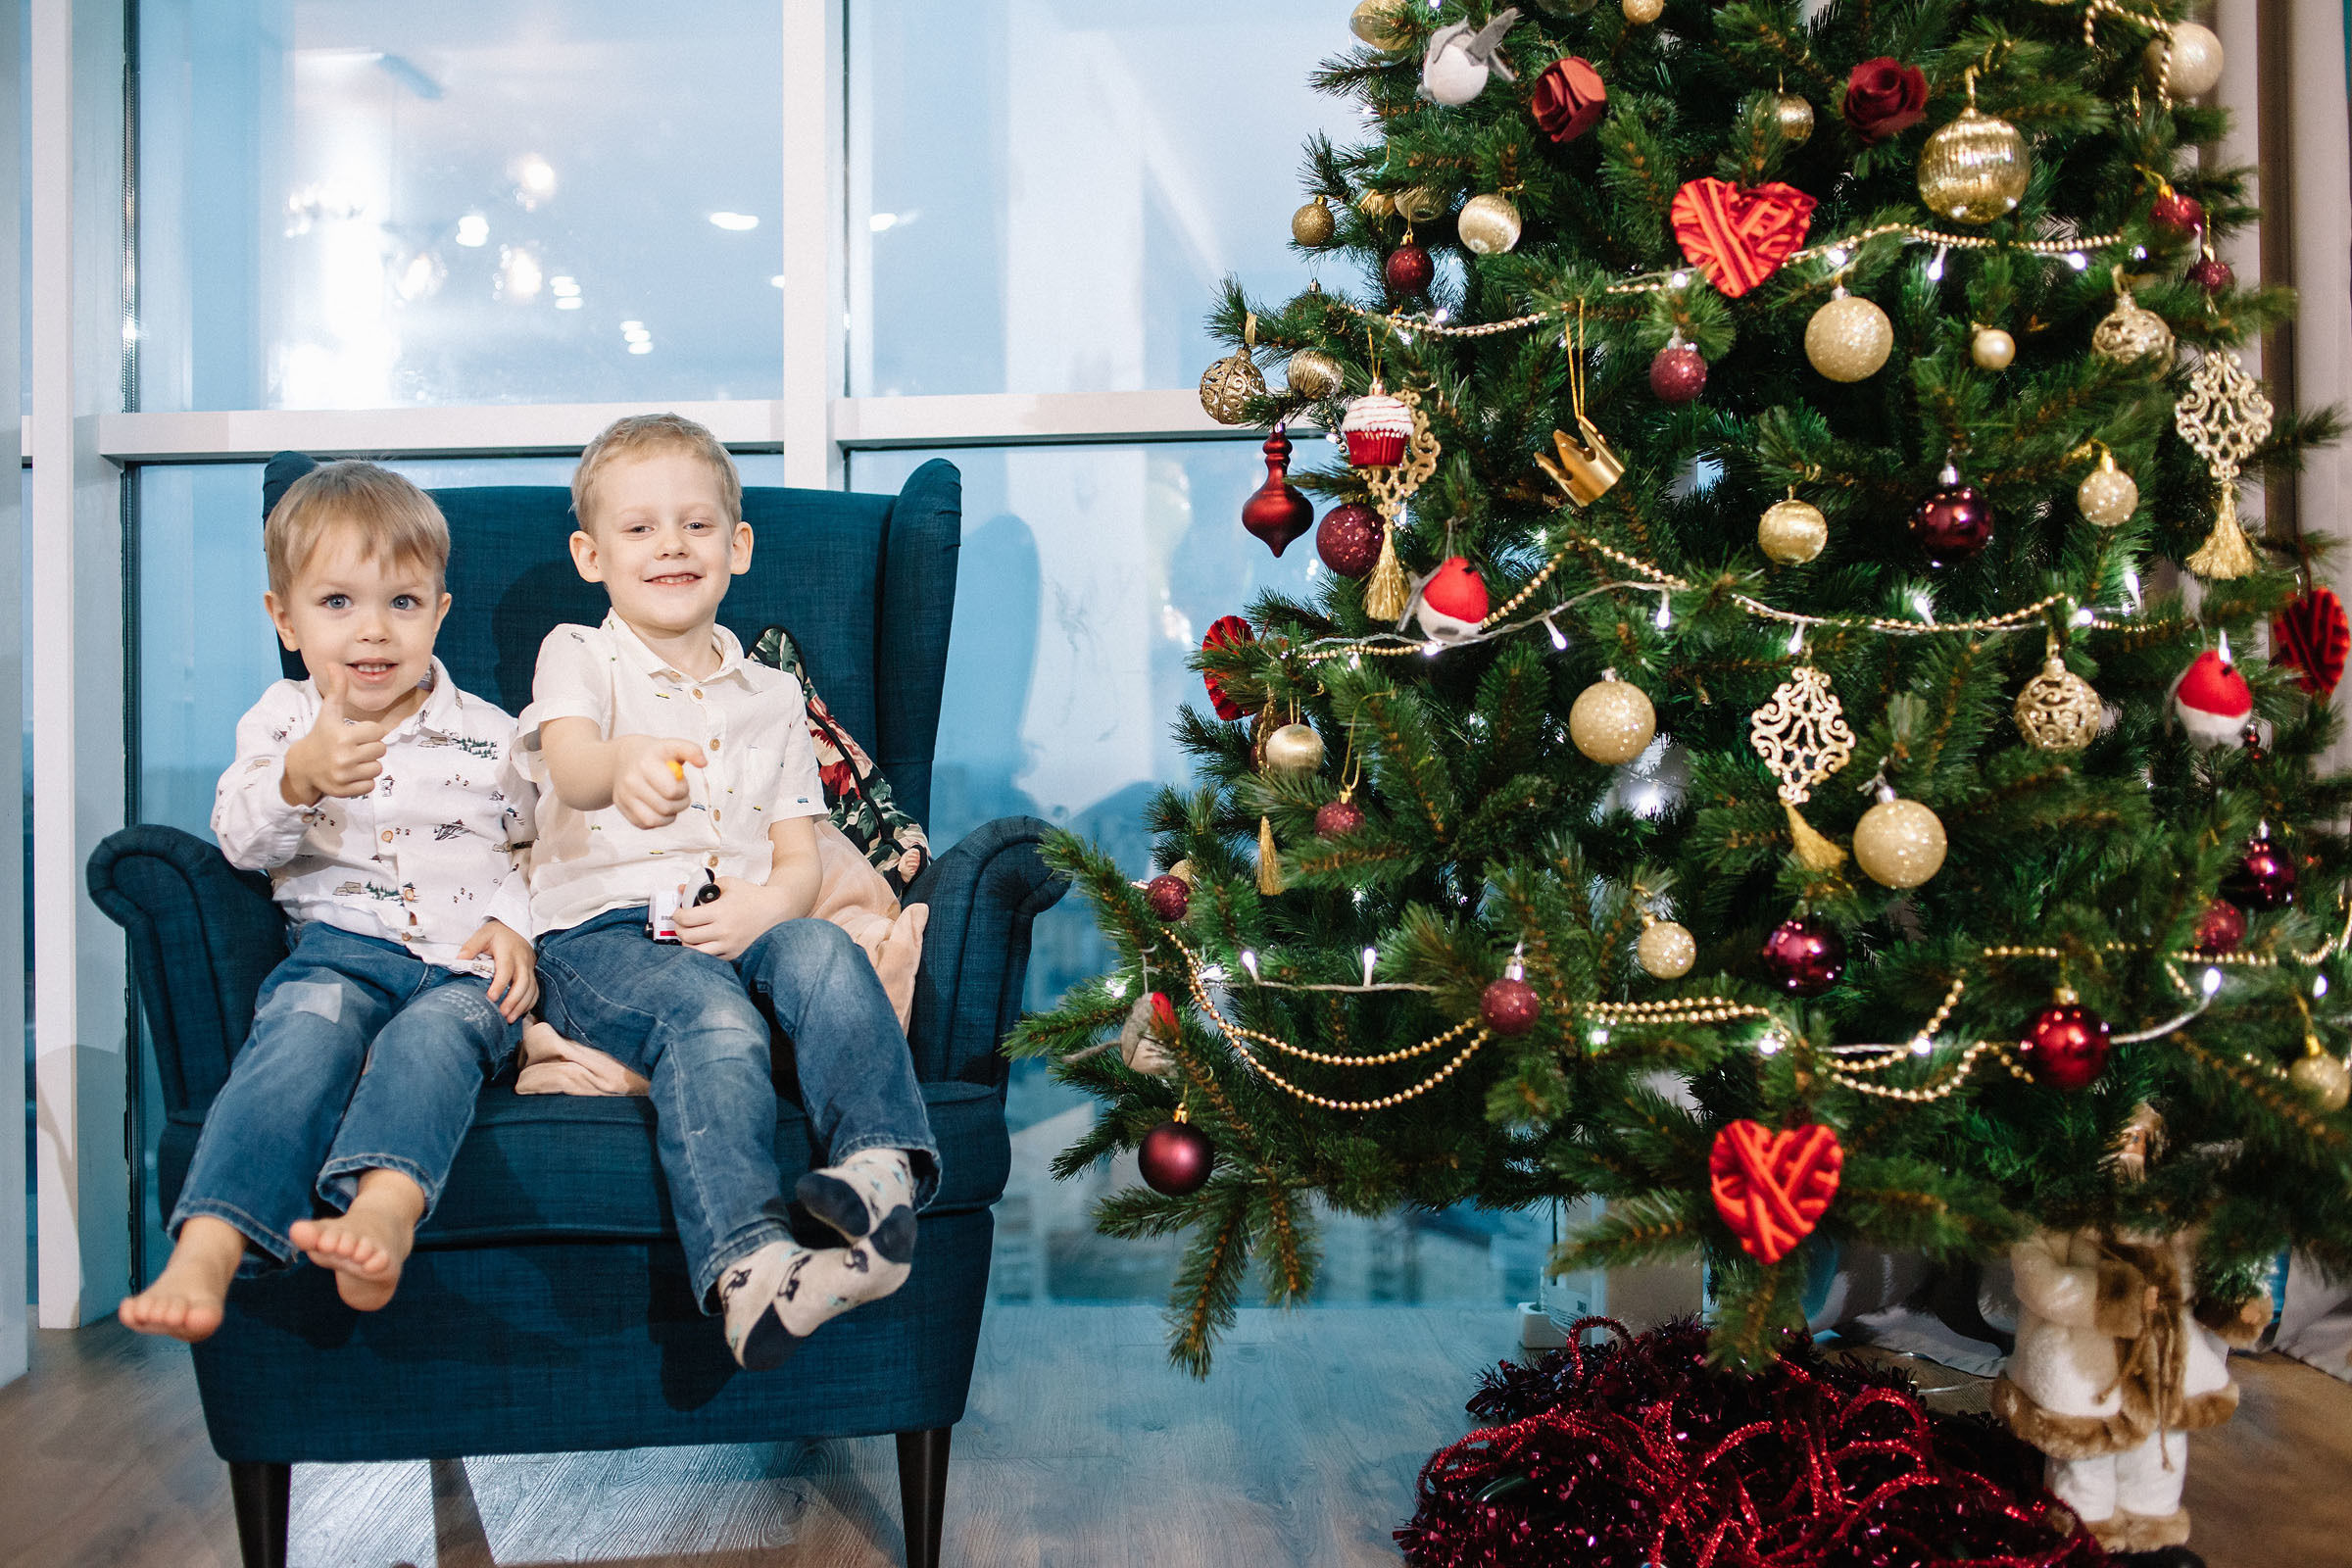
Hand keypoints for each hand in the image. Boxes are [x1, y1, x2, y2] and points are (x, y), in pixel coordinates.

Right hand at [281, 665, 387, 804]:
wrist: (302, 766)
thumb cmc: (321, 735)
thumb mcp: (328, 712)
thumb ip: (337, 689)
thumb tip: (333, 663)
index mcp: (342, 736)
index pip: (378, 732)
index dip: (370, 732)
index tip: (356, 733)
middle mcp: (343, 756)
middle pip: (380, 750)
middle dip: (370, 748)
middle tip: (353, 748)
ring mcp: (343, 775)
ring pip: (377, 768)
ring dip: (368, 765)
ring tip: (352, 761)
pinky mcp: (344, 791)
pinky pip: (370, 786)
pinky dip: (363, 781)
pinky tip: (349, 774)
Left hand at [460, 919, 538, 1021]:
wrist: (514, 928)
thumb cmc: (496, 934)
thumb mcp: (482, 934)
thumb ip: (470, 947)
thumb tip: (458, 960)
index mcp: (508, 951)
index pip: (506, 969)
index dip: (500, 985)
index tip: (491, 998)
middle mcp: (522, 960)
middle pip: (523, 982)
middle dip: (514, 1000)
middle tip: (503, 1014)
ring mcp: (530, 967)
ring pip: (531, 988)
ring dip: (522, 1005)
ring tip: (510, 1018)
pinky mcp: (533, 974)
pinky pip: (535, 991)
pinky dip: (529, 1003)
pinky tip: (519, 1012)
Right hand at [609, 735, 707, 829]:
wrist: (624, 759)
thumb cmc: (655, 755)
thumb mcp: (672, 746)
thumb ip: (691, 750)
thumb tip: (703, 762)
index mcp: (646, 764)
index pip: (671, 791)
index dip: (683, 789)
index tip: (682, 782)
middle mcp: (631, 781)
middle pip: (665, 807)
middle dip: (680, 803)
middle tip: (679, 794)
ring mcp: (624, 797)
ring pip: (654, 820)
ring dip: (670, 815)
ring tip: (670, 802)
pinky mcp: (623, 809)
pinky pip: (646, 824)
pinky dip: (658, 820)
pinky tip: (659, 807)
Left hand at [672, 876, 787, 961]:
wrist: (777, 910)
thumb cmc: (753, 896)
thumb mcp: (729, 884)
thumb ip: (703, 886)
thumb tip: (682, 889)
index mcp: (720, 911)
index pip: (686, 918)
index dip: (677, 915)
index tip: (678, 913)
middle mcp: (724, 931)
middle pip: (687, 936)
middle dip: (679, 929)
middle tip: (682, 924)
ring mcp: (729, 945)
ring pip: (696, 952)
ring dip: (688, 944)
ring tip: (690, 936)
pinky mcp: (735, 954)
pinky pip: (711, 958)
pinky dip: (704, 952)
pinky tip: (705, 943)